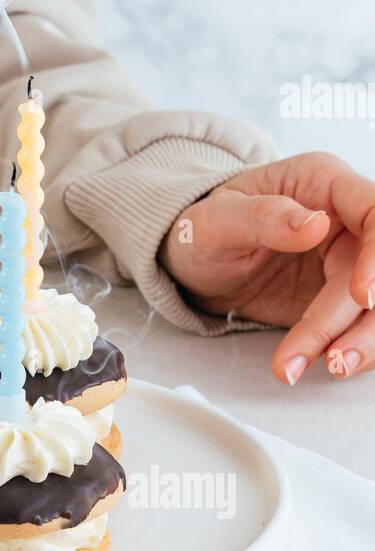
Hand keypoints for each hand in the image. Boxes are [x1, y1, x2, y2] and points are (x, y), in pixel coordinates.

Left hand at [160, 152, 374, 384]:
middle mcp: (344, 222)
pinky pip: (357, 326)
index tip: (361, 295)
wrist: (193, 265)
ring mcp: (345, 263)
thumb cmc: (203, 230)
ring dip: (357, 342)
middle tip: (335, 358)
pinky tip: (311, 362)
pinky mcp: (339, 300)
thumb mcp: (216, 219)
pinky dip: (343, 348)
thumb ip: (262, 216)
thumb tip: (313, 223)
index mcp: (323, 183)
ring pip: (374, 307)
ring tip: (319, 366)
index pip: (374, 213)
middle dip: (362, 321)